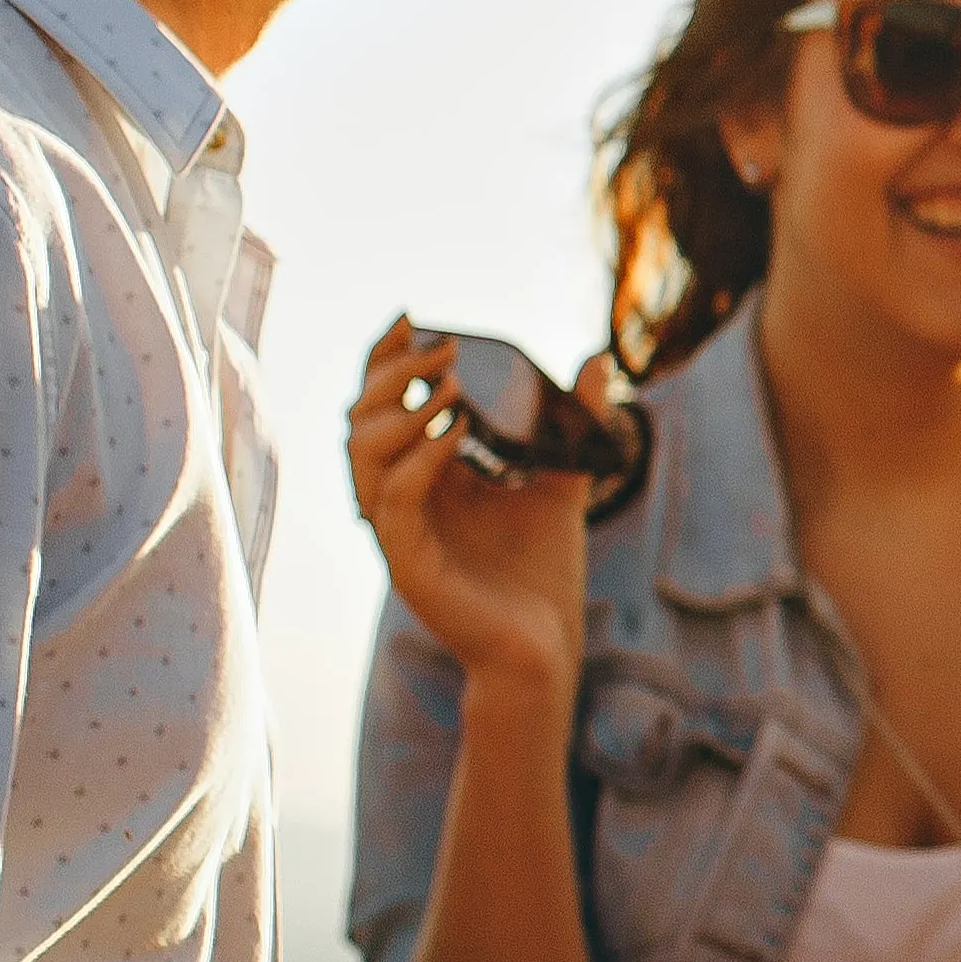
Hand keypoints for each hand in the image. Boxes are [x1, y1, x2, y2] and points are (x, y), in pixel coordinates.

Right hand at [348, 314, 597, 698]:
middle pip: (362, 420)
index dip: (387, 360)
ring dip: (400, 412)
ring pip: (361, 459)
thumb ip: (576, 421)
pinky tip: (453, 434)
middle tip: (444, 349)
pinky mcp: (408, 563)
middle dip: (394, 375)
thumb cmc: (542, 571)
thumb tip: (598, 357)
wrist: (545, 644)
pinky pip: (391, 504)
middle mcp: (401, 498)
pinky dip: (417, 463)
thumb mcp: (564, 478)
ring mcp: (399, 532)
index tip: (412, 317)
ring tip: (451, 385)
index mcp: (425, 475)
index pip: (386, 405)